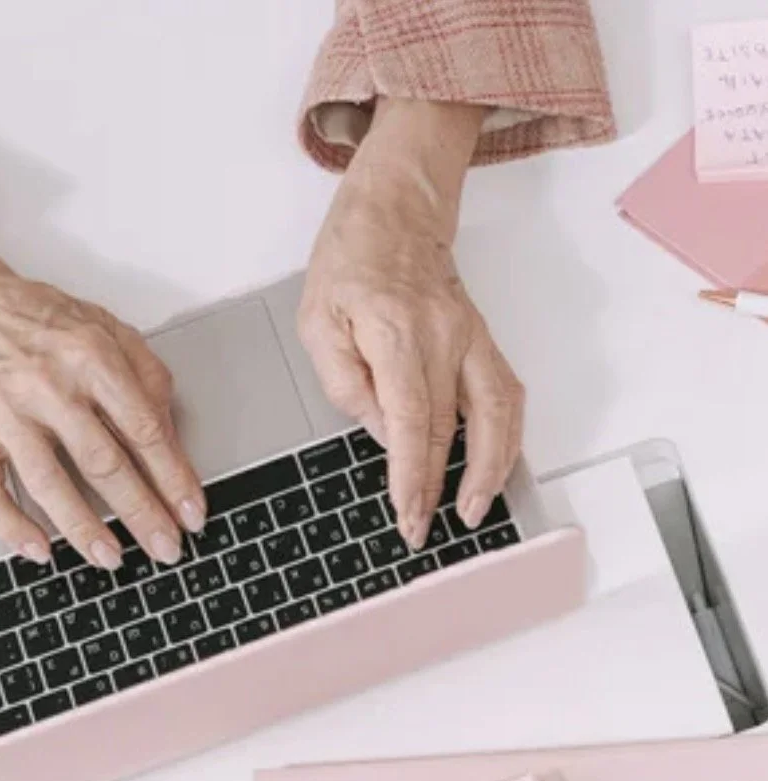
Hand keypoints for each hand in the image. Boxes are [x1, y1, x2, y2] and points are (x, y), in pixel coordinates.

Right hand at [0, 228, 205, 567]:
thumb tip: (169, 436)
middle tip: (166, 549)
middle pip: (102, 463)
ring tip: (111, 559)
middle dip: (141, 513)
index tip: (191, 512)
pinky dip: (10, 525)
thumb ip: (146, 375)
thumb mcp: (106, 327)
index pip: (142, 428)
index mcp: (89, 356)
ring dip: (83, 528)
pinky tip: (39, 550)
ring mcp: (5, 413)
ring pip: (48, 483)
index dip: (172, 476)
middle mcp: (47, 386)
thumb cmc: (38, 320)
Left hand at [299, 100, 523, 550]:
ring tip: (475, 509)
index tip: (408, 513)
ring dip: (490, 467)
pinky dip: (507, 436)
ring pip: (496, 412)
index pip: (411, 421)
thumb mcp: (318, 321)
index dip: (412, 475)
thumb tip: (382, 430)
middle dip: (440, 487)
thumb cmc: (350, 261)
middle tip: (425, 530)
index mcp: (396, 334)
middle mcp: (443, 337)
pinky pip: (505, 393)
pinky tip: (495, 466)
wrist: (398, 207)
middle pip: (451, 427)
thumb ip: (345, 381)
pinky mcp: (481, 340)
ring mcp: (470, 337)